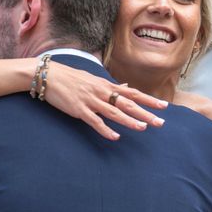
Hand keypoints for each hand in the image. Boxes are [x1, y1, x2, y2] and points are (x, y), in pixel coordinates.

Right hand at [44, 62, 167, 139]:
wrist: (48, 75)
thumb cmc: (71, 77)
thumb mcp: (94, 79)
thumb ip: (111, 85)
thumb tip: (125, 86)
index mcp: (107, 85)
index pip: (133, 93)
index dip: (149, 100)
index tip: (163, 106)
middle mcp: (102, 92)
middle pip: (128, 103)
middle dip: (145, 113)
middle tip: (160, 121)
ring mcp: (91, 101)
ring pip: (114, 112)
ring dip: (129, 121)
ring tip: (143, 127)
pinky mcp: (79, 110)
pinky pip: (95, 121)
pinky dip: (105, 129)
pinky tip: (115, 137)